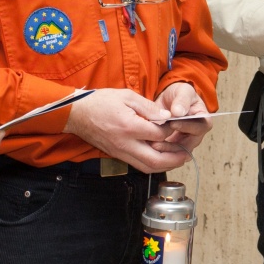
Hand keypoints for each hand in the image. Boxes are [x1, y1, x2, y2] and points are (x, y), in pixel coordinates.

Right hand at [65, 88, 191, 174]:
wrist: (76, 114)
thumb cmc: (100, 102)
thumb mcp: (127, 96)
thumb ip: (149, 107)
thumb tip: (167, 117)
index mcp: (129, 126)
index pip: (158, 135)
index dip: (171, 130)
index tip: (176, 123)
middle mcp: (125, 143)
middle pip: (155, 160)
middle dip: (174, 160)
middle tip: (186, 154)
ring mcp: (120, 152)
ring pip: (147, 167)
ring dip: (165, 165)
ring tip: (178, 158)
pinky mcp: (117, 155)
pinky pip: (138, 165)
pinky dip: (152, 164)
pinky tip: (161, 157)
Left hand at [153, 81, 211, 153]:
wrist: (170, 100)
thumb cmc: (180, 94)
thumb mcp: (183, 91)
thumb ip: (182, 100)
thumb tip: (179, 112)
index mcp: (204, 121)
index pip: (199, 127)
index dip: (186, 127)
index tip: (172, 123)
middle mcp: (197, 134)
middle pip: (188, 145)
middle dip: (172, 145)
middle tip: (157, 141)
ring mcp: (186, 142)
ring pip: (178, 153)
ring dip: (165, 151)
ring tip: (151, 145)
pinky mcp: (175, 146)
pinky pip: (169, 153)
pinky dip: (160, 151)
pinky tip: (149, 146)